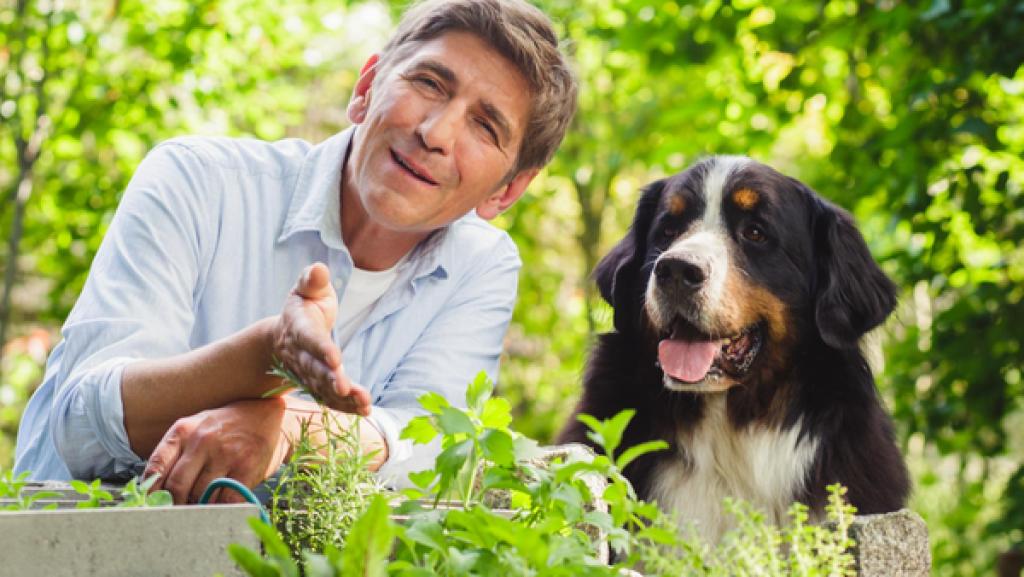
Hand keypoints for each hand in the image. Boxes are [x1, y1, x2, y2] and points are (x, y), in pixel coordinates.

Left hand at [144, 398, 290, 504]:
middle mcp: (202, 440)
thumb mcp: (196, 428)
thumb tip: (155, 491)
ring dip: (197, 506)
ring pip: (199, 495)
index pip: (156, 467)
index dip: (150, 492)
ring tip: (199, 507)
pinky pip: (225, 499)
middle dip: (174, 504)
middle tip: (176, 512)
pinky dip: (219, 508)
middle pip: (176, 486)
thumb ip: (176, 453)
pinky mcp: (246, 467)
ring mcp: (226, 454)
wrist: (266, 413)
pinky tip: (218, 506)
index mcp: (183, 430)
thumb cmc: (226, 426)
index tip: (151, 505)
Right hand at [271, 262, 371, 414]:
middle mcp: (300, 354)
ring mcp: (307, 373)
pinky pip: (329, 398)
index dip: (321, 348)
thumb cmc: (304, 306)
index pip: (309, 339)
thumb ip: (312, 281)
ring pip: (323, 388)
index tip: (336, 358)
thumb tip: (318, 269)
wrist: (283, 336)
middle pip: (314, 369)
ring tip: (364, 403)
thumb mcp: (305, 289)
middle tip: (345, 387)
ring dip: (342, 397)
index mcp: (298, 327)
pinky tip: (364, 411)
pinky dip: (345, 406)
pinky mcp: (316, 385)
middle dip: (329, 379)